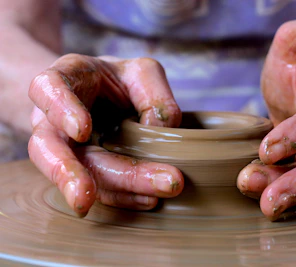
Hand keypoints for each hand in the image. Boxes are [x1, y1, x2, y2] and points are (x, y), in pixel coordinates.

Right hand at [29, 54, 183, 216]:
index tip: (81, 130)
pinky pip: (99, 189)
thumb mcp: (143, 74)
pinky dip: (125, 196)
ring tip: (151, 197)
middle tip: (87, 196)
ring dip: (114, 189)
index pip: (48, 89)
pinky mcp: (85, 173)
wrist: (109, 99)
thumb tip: (159, 131)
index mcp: (63, 81)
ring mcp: (65, 151)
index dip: (61, 109)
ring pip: (75, 177)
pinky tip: (149, 198)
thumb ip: (154, 96)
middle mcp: (53, 120)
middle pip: (50, 148)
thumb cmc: (121, 82)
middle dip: (73, 173)